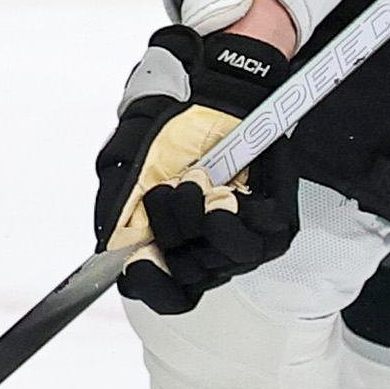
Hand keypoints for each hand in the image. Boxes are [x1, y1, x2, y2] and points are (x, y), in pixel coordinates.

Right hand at [92, 23, 298, 313]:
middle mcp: (212, 251)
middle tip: (163, 192)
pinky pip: (261, 234)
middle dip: (171, 232)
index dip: (155, 287)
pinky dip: (234, 215)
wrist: (203, 93)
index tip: (137, 262)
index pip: (169, 295)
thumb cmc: (164, 133)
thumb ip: (115, 217)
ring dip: (199, 220)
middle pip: (193, 276)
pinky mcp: (278, 219)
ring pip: (228, 259)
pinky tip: (220, 191)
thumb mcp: (123, 172)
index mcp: (175, 249)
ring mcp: (247, 238)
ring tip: (190, 182)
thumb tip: (111, 253)